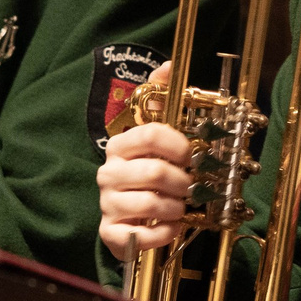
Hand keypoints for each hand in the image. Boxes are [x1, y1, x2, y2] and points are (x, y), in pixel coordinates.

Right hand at [98, 63, 194, 271]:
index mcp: (121, 145)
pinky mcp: (111, 232)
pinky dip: (164, 232)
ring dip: (176, 207)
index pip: (151, 134)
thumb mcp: (156, 136)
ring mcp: (108, 203)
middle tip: (192, 186)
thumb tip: (169, 65)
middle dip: (183, 181)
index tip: (192, 154)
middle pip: (154, 172)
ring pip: (150, 203)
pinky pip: (140, 235)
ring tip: (182, 206)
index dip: (179, 144)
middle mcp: (109, 172)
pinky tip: (171, 226)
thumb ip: (160, 99)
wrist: (130, 214)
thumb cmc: (149, 173)